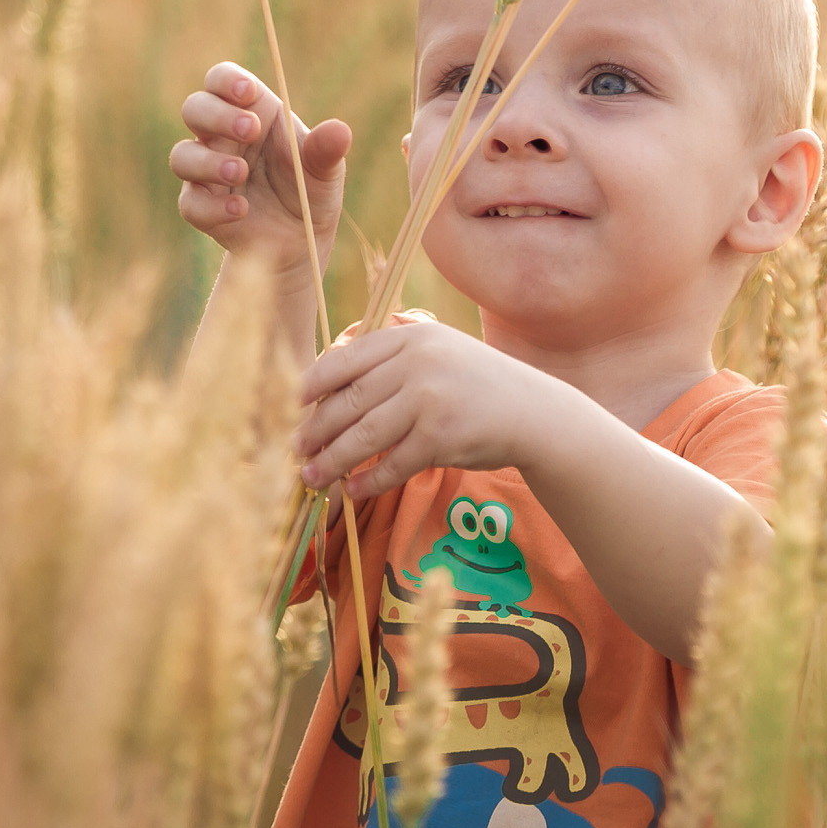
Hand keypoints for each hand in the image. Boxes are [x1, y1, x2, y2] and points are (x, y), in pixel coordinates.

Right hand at [171, 61, 351, 272]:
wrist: (301, 240)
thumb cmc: (309, 190)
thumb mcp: (324, 170)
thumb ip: (325, 150)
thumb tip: (339, 131)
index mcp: (250, 112)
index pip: (221, 79)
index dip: (227, 81)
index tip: (248, 93)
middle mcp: (221, 137)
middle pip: (195, 108)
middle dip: (217, 116)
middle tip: (249, 130)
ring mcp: (206, 172)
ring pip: (182, 155)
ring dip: (208, 161)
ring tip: (239, 171)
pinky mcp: (201, 207)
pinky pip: (191, 202)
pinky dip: (213, 206)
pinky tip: (241, 209)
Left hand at [293, 318, 585, 498]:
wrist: (535, 412)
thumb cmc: (477, 385)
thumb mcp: (437, 352)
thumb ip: (390, 361)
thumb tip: (325, 386)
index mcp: (410, 336)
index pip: (345, 359)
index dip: (312, 384)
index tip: (292, 406)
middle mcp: (417, 363)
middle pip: (348, 401)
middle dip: (315, 430)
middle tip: (295, 451)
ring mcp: (429, 399)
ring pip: (363, 436)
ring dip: (332, 461)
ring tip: (312, 478)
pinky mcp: (441, 437)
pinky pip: (392, 464)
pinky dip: (369, 481)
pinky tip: (354, 491)